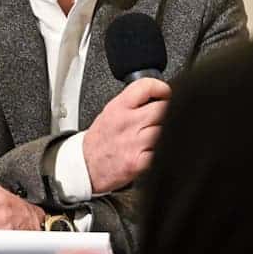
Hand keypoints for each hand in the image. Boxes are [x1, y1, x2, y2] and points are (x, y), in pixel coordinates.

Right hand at [82, 77, 170, 192]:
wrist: (86, 166)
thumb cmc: (99, 141)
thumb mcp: (109, 112)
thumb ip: (132, 103)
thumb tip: (156, 96)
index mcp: (118, 107)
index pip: (146, 87)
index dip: (161, 88)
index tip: (165, 94)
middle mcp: (127, 123)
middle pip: (162, 108)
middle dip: (166, 112)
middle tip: (161, 118)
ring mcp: (135, 143)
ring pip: (165, 130)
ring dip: (164, 133)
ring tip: (153, 136)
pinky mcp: (140, 162)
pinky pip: (162, 151)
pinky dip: (160, 151)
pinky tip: (151, 151)